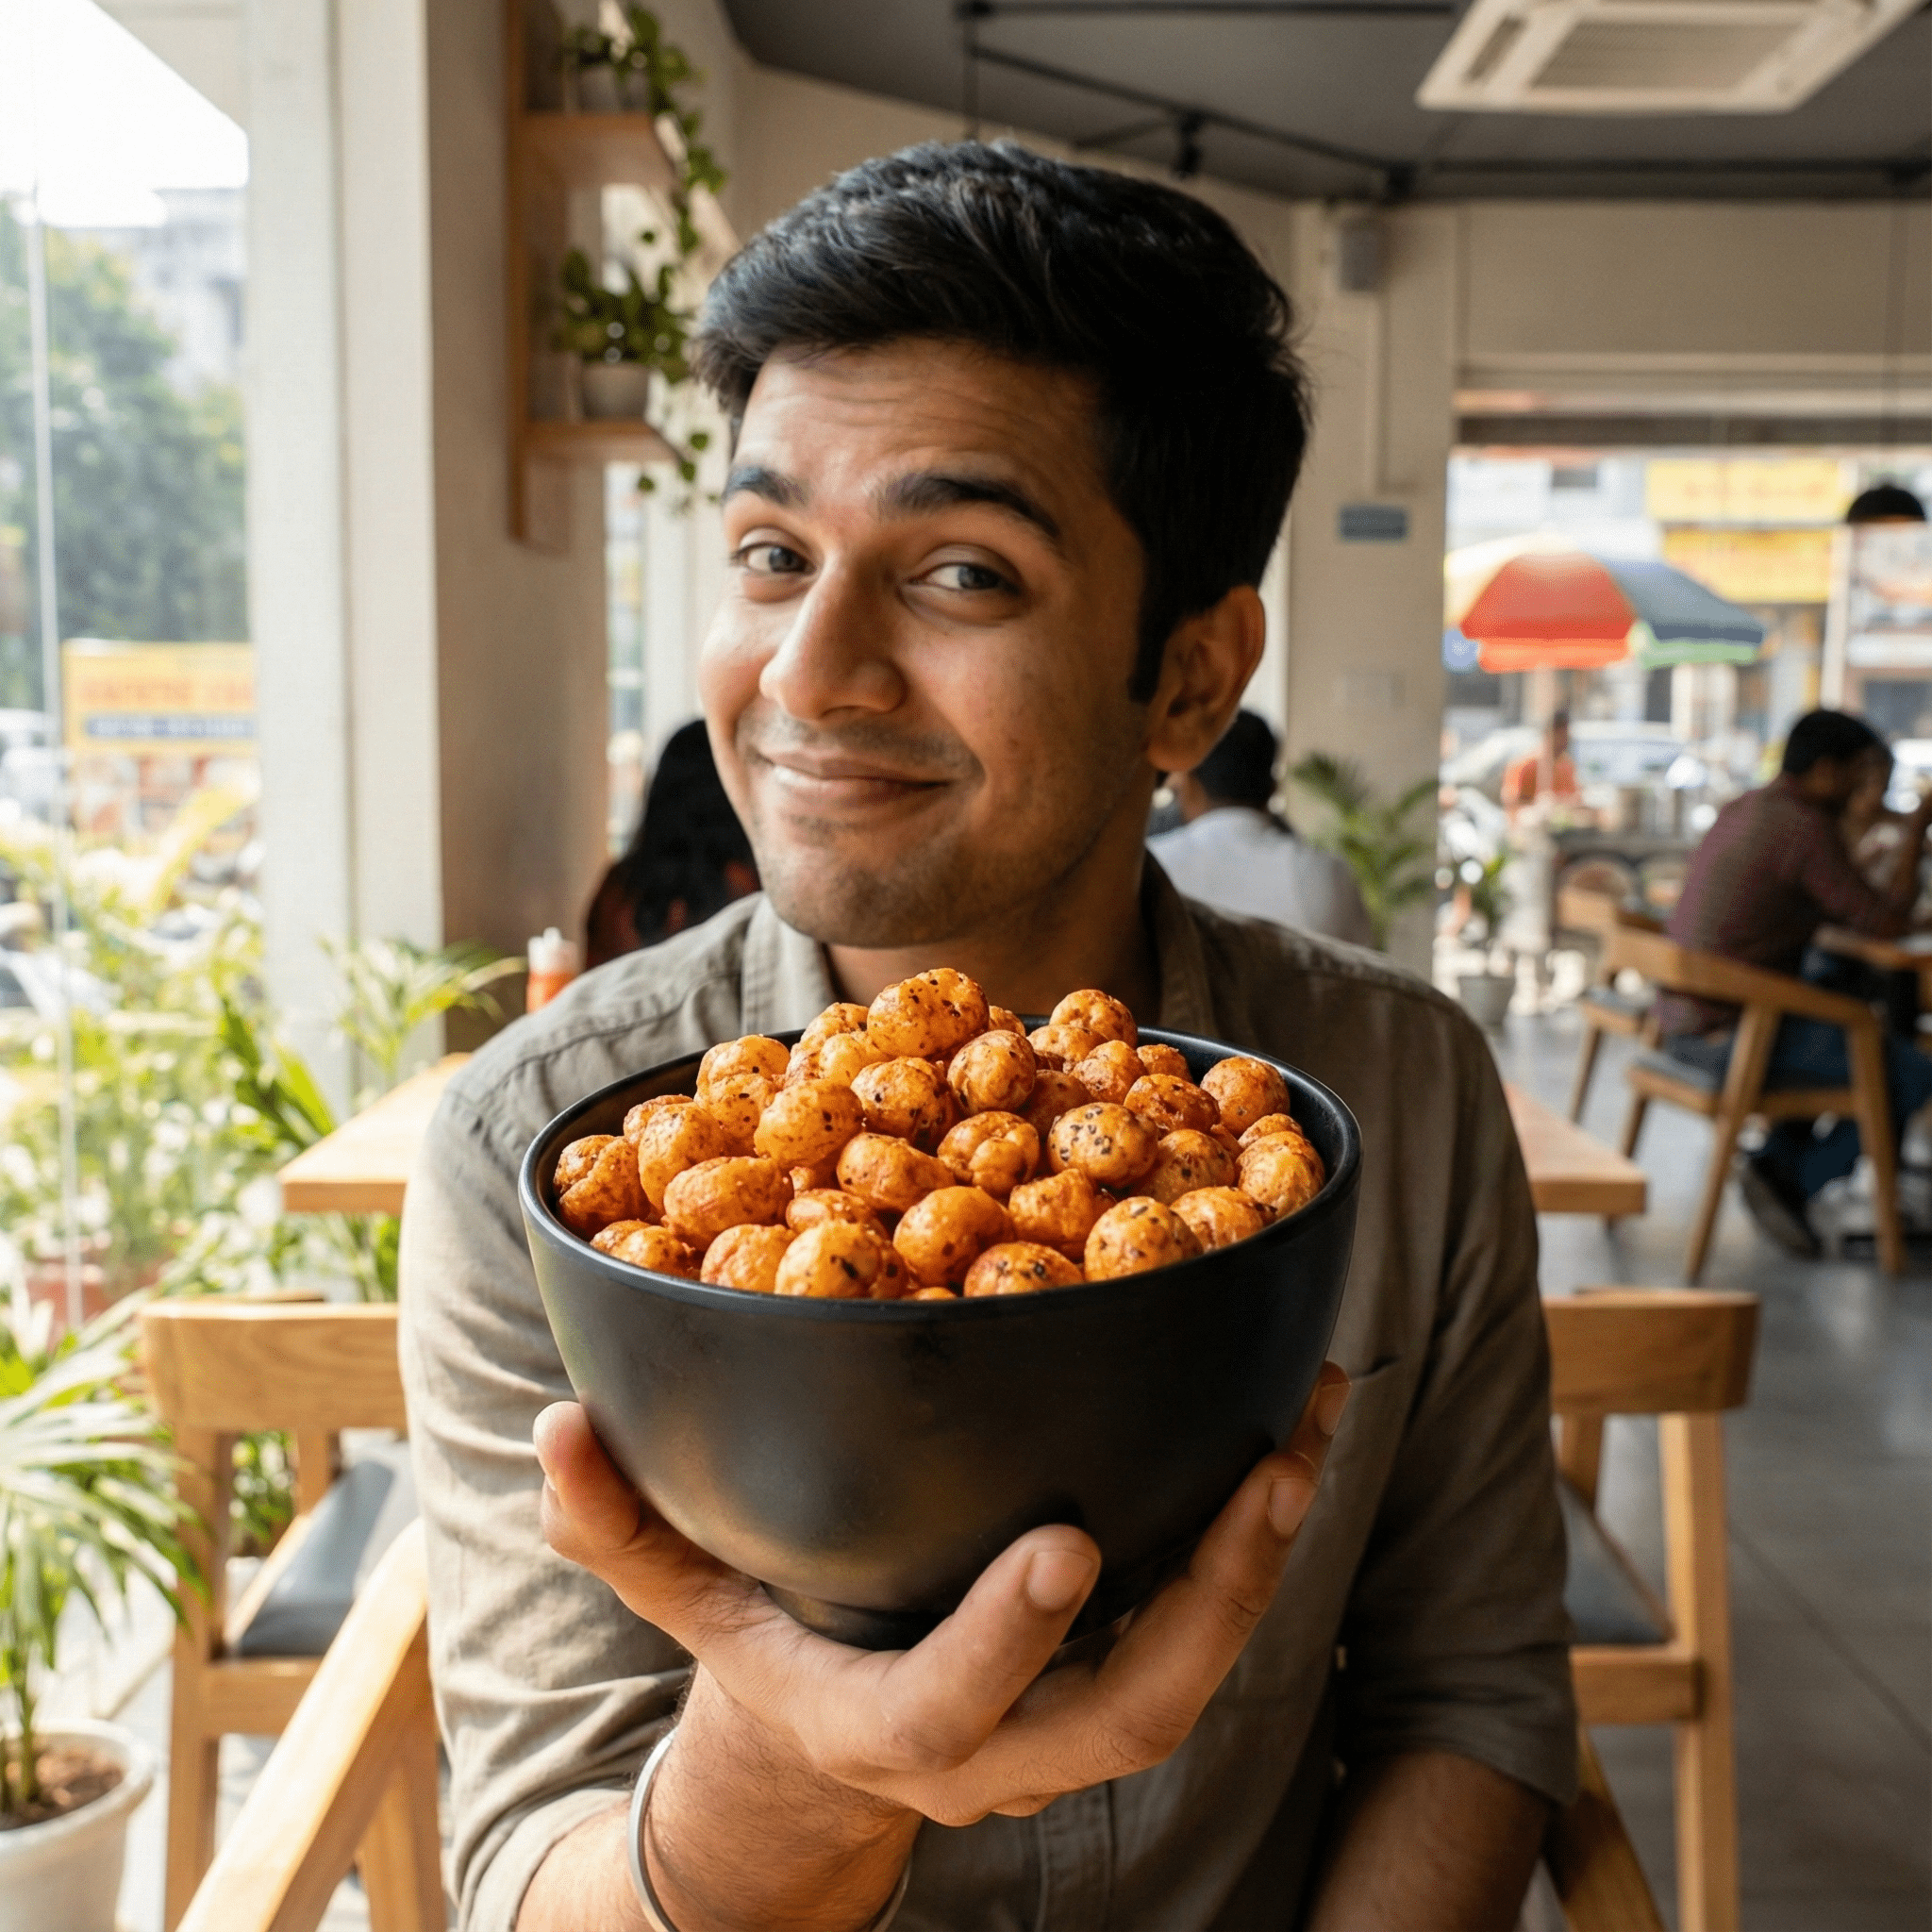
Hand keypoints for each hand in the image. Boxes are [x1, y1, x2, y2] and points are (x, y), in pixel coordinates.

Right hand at [535, 1363, 1348, 1832]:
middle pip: (1133, 1710)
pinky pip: (1207, 1618)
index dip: (1008, 1637)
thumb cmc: (759, 1656)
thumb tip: (554, 1425)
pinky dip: (1257, 1527)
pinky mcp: (1114, 1670)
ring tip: (1306, 1423)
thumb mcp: (681, 1597)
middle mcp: (1000, 1746)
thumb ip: (617, 1524)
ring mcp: (1070, 1721)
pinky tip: (1291, 1415)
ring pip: (1195, 1670)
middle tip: (1270, 1474)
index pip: (951, 1705)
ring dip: (1264, 1555)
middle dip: (1215, 1600)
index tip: (1066, 1541)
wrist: (831, 1754)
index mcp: (883, 1723)